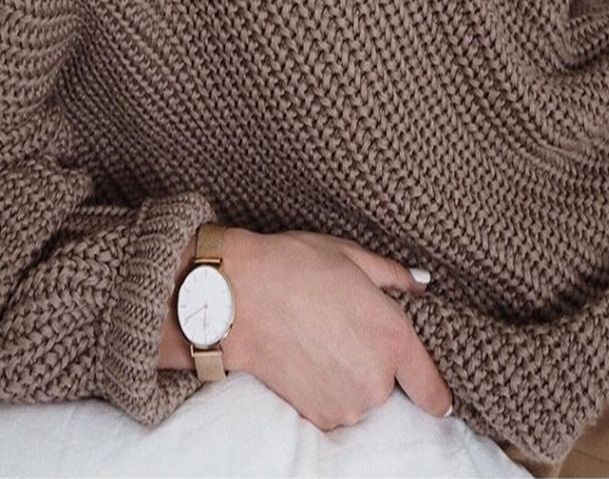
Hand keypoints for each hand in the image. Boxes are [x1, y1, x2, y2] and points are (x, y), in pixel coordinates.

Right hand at [225, 226, 452, 431]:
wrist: (235, 297)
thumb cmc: (293, 267)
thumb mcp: (349, 256)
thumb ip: (394, 275)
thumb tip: (422, 282)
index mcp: (394, 337)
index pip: (434, 390)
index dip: (436, 394)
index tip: (434, 396)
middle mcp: (377, 380)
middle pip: (391, 387)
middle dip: (373, 365)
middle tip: (342, 331)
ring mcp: (347, 404)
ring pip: (360, 398)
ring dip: (347, 379)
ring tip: (318, 340)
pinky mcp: (317, 416)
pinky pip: (333, 407)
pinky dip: (323, 390)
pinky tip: (304, 358)